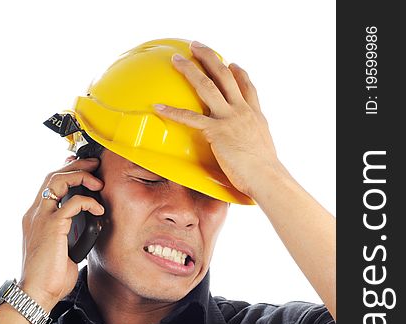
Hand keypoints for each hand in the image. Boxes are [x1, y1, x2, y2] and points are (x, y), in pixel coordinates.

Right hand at [19, 157, 103, 310]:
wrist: (37, 292)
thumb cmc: (50, 277)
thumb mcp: (62, 250)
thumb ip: (71, 235)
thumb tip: (88, 230)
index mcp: (36, 218)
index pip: (49, 185)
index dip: (66, 171)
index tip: (84, 168)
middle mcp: (36, 214)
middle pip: (53, 175)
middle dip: (76, 166)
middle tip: (95, 166)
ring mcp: (41, 218)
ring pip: (58, 181)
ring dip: (81, 176)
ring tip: (98, 182)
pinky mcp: (52, 226)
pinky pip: (72, 203)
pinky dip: (88, 201)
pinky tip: (98, 209)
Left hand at [152, 41, 283, 200]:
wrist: (266, 176)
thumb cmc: (265, 172)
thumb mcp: (264, 150)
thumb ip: (255, 143)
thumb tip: (253, 152)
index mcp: (255, 115)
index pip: (247, 87)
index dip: (239, 73)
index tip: (232, 64)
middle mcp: (242, 111)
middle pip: (225, 76)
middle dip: (209, 58)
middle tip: (197, 46)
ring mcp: (229, 118)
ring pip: (207, 86)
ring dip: (190, 70)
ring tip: (176, 59)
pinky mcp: (216, 131)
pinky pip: (190, 117)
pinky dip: (173, 111)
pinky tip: (159, 106)